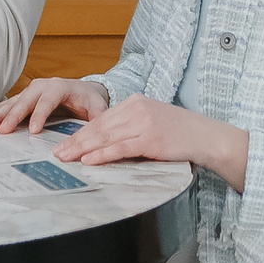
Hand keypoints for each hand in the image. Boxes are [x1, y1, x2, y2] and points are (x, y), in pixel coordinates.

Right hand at [0, 78, 109, 134]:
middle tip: (2, 130)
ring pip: (13, 102)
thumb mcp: (98, 107)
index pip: (47, 101)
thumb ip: (97, 119)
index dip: (39, 115)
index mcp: (60, 87)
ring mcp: (31, 91)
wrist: (85, 90)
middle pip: (25, 100)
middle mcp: (43, 86)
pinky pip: (8, 105)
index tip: (33, 130)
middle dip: (13, 116)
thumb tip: (96, 135)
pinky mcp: (25, 97)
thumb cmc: (90, 99)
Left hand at [53, 94, 247, 191]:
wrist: (206, 136)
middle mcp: (136, 109)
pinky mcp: (150, 139)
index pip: (101, 119)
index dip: (80, 132)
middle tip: (57, 152)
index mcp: (134, 101)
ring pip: (105, 137)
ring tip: (65, 158)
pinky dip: (101, 155)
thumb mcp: (152, 120)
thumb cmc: (180, 132)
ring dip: (82, 149)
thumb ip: (130, 125)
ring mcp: (143, 123)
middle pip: (99, 127)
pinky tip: (88, 160)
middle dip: (75, 141)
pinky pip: (120, 148)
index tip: (65, 142)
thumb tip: (105, 141)